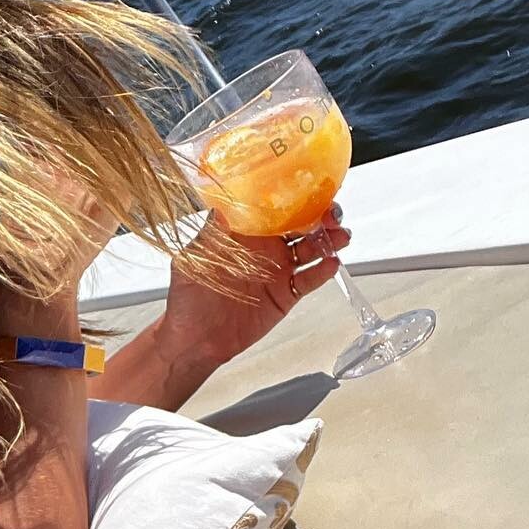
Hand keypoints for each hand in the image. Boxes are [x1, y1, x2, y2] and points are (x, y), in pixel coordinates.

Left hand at [159, 202, 349, 374]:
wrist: (196, 340)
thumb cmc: (188, 297)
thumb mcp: (194, 258)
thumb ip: (213, 232)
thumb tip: (225, 203)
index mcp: (245, 233)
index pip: (275, 207)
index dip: (294, 196)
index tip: (310, 188)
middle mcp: (265, 247)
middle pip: (301, 224)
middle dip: (321, 215)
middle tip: (332, 213)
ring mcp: (278, 270)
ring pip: (311, 248)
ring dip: (329, 239)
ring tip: (340, 236)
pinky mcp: (286, 294)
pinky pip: (309, 279)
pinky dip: (323, 271)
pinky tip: (330, 264)